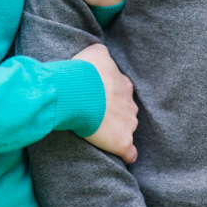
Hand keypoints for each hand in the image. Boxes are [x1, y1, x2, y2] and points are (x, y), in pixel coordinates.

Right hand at [73, 43, 137, 163]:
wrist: (76, 91)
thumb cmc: (83, 71)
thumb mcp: (95, 52)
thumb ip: (103, 54)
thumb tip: (103, 54)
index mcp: (124, 85)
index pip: (122, 93)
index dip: (108, 96)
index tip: (94, 98)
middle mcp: (130, 105)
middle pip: (126, 112)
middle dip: (113, 114)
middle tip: (92, 115)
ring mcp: (128, 124)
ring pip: (127, 130)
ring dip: (115, 132)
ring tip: (96, 132)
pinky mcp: (122, 142)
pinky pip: (129, 153)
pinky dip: (125, 154)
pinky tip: (117, 154)